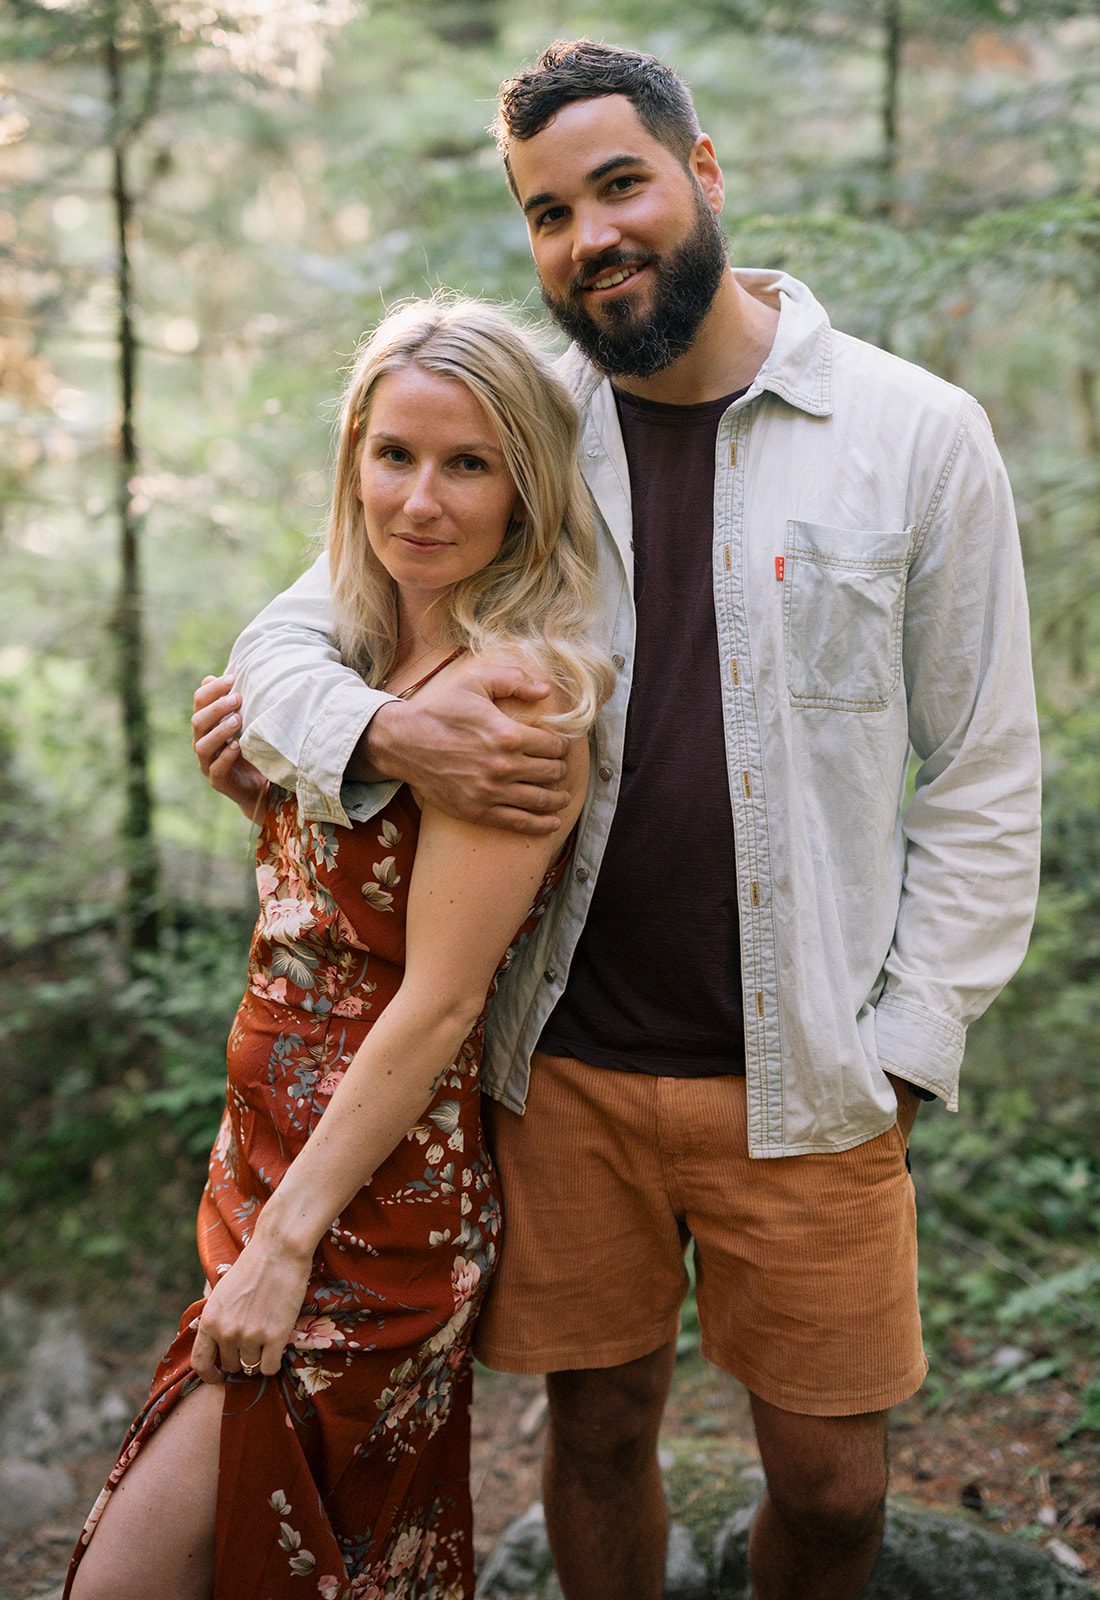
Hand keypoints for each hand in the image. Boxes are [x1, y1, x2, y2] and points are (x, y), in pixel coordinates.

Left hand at [191, 1232, 311, 1384]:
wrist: (279, 1250)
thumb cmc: (252, 1266)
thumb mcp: (221, 1293)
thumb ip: (216, 1319)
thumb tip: (213, 1341)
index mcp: (209, 1320)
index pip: (201, 1363)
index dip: (210, 1375)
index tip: (220, 1376)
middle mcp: (226, 1332)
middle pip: (231, 1366)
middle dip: (240, 1359)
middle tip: (252, 1346)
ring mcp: (250, 1336)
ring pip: (251, 1367)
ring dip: (259, 1358)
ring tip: (267, 1339)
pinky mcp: (275, 1337)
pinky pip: (270, 1367)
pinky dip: (273, 1361)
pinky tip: (277, 1346)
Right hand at [192, 674, 268, 819]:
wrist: (259, 784)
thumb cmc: (250, 747)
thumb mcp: (245, 722)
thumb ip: (232, 703)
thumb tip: (215, 676)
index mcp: (206, 725)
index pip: (199, 702)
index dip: (213, 689)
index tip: (232, 678)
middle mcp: (202, 742)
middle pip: (198, 721)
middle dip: (216, 707)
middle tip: (238, 698)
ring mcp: (207, 763)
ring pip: (202, 745)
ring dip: (220, 730)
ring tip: (238, 720)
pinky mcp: (217, 781)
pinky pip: (216, 768)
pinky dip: (226, 756)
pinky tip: (238, 746)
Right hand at [355, 658, 571, 835]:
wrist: (404, 742)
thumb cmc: (441, 709)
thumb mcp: (475, 681)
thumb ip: (514, 679)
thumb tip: (546, 689)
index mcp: (507, 734)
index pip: (553, 746)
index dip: (561, 745)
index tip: (559, 746)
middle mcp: (503, 766)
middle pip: (551, 772)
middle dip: (560, 769)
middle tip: (559, 768)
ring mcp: (491, 792)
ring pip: (541, 800)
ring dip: (557, 799)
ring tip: (562, 797)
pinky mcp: (478, 811)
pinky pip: (519, 822)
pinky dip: (541, 825)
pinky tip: (551, 822)